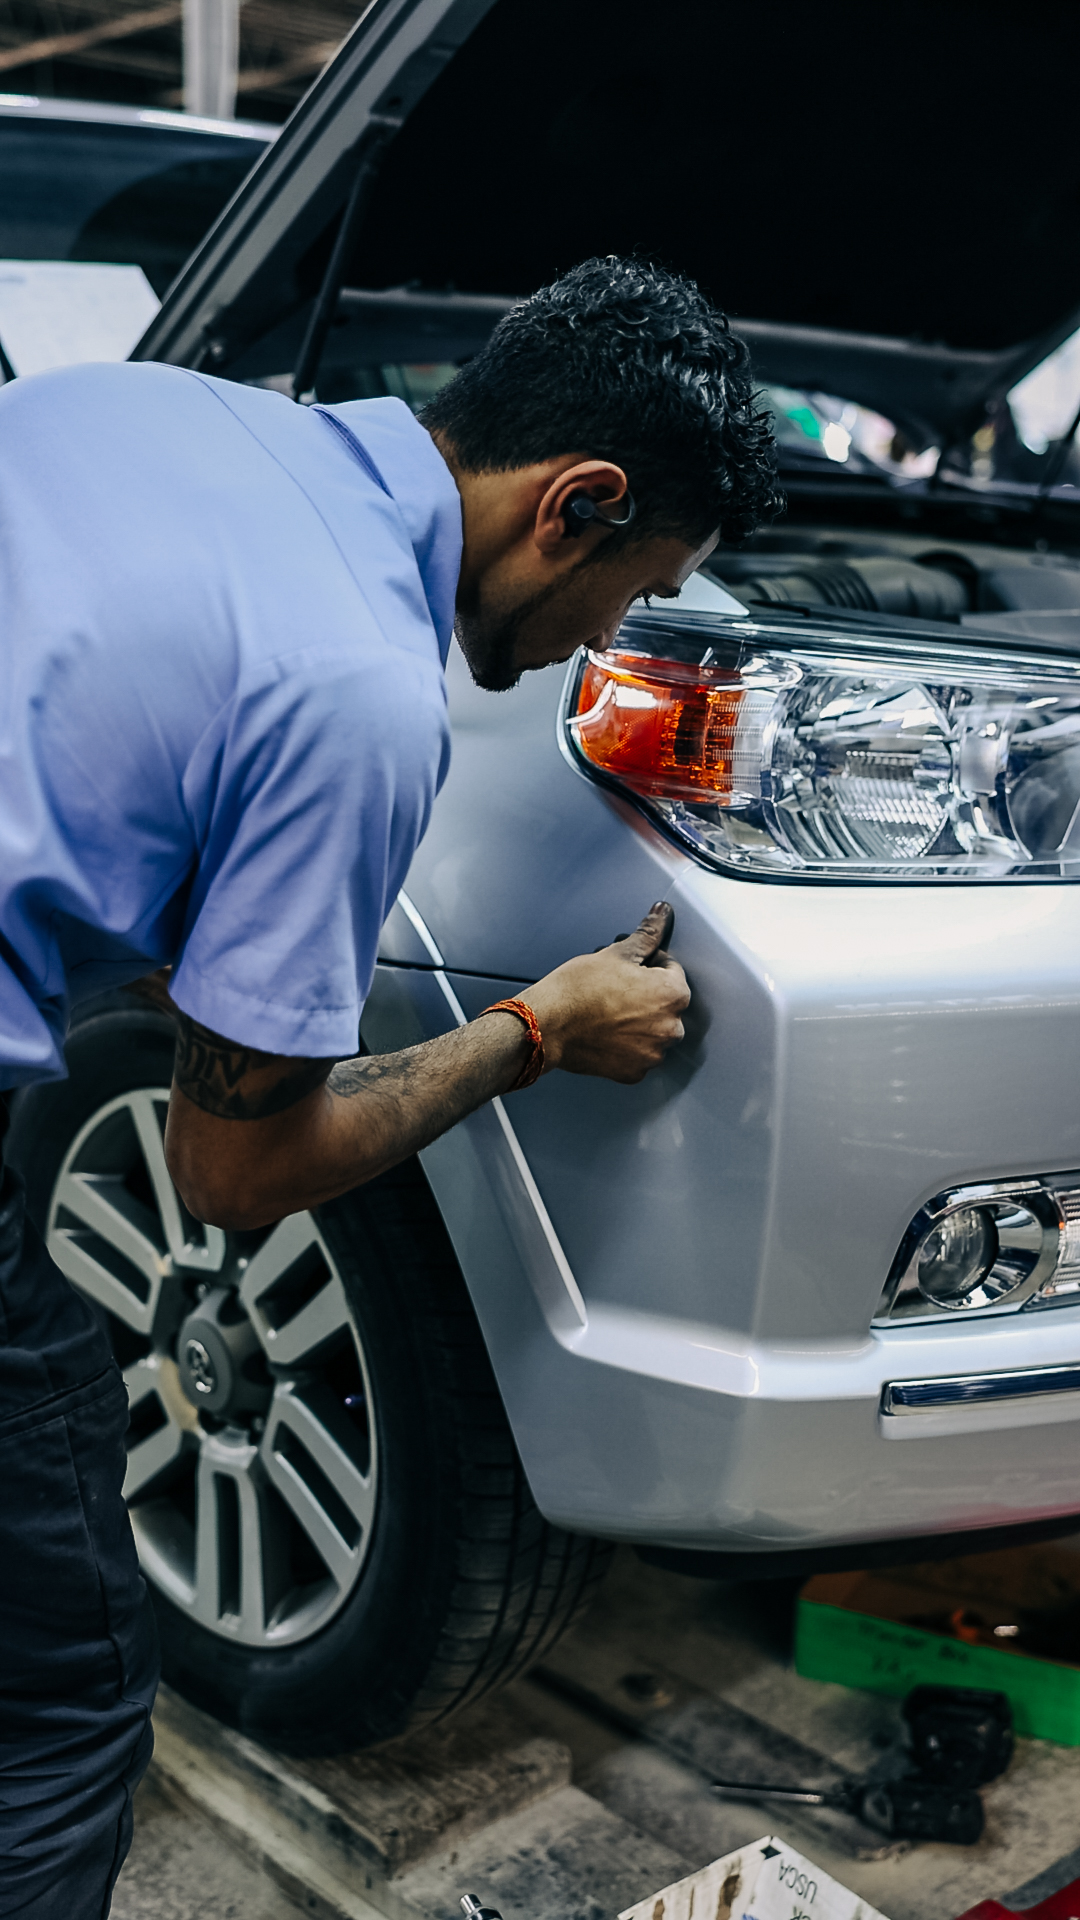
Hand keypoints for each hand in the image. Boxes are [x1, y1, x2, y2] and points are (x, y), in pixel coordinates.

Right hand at [521, 902, 689, 1082]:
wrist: (547, 1024)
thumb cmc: (577, 990)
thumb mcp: (617, 953)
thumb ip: (648, 934)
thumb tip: (661, 914)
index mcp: (673, 995)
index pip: (674, 972)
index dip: (650, 966)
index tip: (630, 969)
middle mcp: (670, 1028)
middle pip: (667, 1005)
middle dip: (647, 996)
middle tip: (617, 990)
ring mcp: (652, 1054)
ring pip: (653, 1032)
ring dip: (639, 1022)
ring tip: (609, 1012)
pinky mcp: (633, 1072)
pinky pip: (638, 1055)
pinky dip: (627, 1046)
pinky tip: (607, 1032)